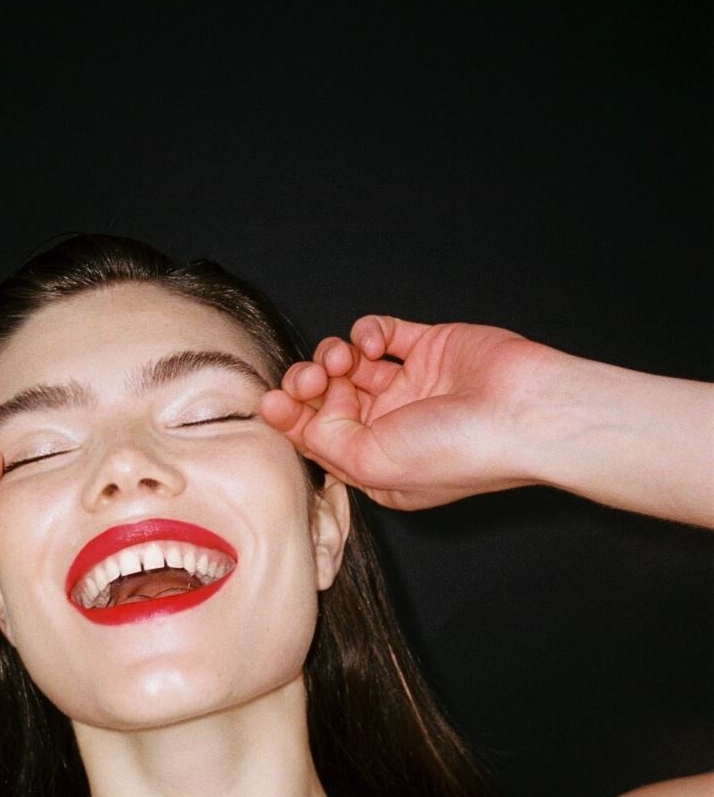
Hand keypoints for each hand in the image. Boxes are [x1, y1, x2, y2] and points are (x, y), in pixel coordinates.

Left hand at [260, 316, 548, 510]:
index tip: (273, 402)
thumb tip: (296, 419)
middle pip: (327, 398)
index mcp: (377, 465)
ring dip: (334, 355)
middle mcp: (390, 427)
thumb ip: (324, 442)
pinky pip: (381, 331)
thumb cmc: (456, 451)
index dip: (291, 418)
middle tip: (311, 380)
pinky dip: (367, 331)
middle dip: (309, 385)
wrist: (524, 412)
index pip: (317, 438)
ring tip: (344, 360)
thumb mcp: (371, 464)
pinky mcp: (427, 347)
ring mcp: (409, 386)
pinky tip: (375, 344)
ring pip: (348, 362)